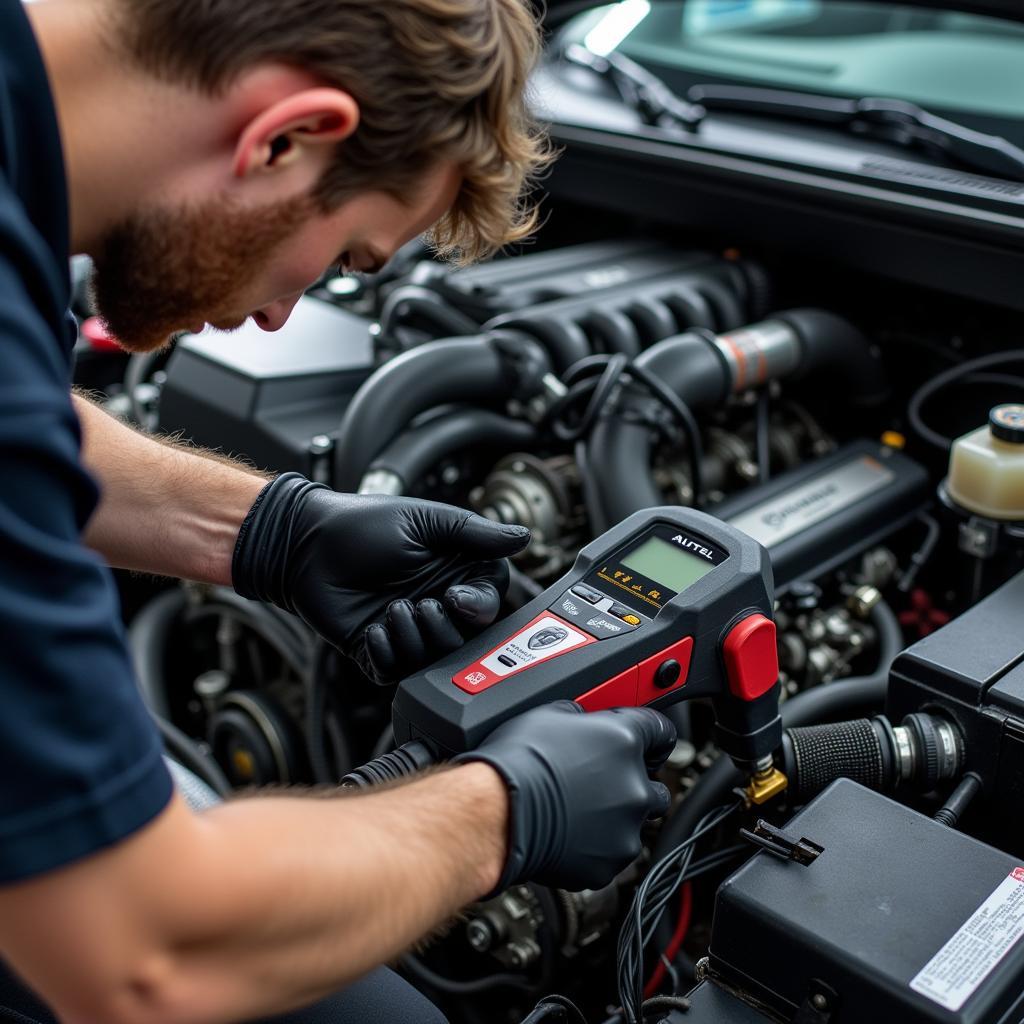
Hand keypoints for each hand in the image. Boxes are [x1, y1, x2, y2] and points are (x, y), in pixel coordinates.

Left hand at [232, 473, 529, 682]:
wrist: (305, 545)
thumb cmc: (363, 526)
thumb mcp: (427, 521)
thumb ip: (476, 533)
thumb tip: (524, 536)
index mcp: (454, 573)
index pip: (489, 602)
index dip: (479, 607)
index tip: (457, 598)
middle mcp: (435, 603)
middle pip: (466, 639)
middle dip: (445, 626)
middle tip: (422, 603)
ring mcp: (407, 629)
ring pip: (433, 659)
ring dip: (414, 637)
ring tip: (391, 610)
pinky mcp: (377, 650)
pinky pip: (394, 672)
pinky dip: (386, 652)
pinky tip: (373, 628)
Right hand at [456, 701, 675, 892]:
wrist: (496, 812)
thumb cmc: (516, 763)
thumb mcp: (547, 715)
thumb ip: (580, 718)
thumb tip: (581, 723)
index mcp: (624, 741)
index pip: (660, 731)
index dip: (651, 736)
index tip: (647, 742)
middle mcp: (634, 786)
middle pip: (654, 785)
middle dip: (633, 784)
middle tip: (599, 783)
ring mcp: (624, 828)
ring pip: (634, 823)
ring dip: (614, 818)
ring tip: (576, 812)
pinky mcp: (608, 863)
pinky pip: (610, 853)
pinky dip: (595, 847)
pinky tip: (568, 834)